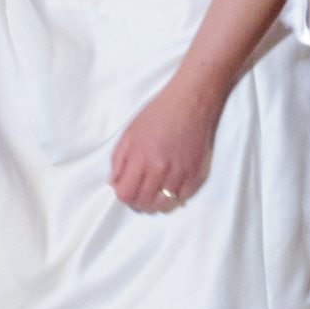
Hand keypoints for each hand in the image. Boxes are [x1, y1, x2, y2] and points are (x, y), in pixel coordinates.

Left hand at [108, 79, 218, 212]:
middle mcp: (160, 169)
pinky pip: (182, 198)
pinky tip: (169, 187)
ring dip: (155, 203)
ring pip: (163, 205)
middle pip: (144, 202)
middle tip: (138, 195)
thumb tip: (113, 182)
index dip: (123, 196)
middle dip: (137, 202)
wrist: (189, 104)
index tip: (124, 191)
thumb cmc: (157, 115)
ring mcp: (179, 173)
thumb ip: (119, 160)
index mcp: (140, 158)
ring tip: (153, 194)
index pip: (126, 194)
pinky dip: (174, 196)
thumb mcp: (129, 133)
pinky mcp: (196, 173)